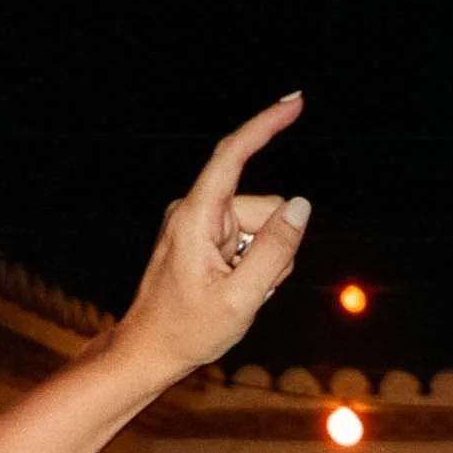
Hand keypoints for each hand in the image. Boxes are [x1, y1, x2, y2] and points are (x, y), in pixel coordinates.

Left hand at [111, 98, 311, 379]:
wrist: (149, 350)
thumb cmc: (188, 330)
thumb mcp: (241, 298)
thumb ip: (276, 251)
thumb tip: (302, 207)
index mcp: (197, 217)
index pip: (233, 155)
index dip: (265, 125)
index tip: (295, 101)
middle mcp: (196, 211)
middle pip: (264, 209)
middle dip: (273, 247)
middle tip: (250, 289)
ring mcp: (199, 225)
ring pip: (261, 229)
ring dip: (262, 263)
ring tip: (236, 294)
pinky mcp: (203, 238)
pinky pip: (247, 243)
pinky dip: (251, 267)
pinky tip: (232, 290)